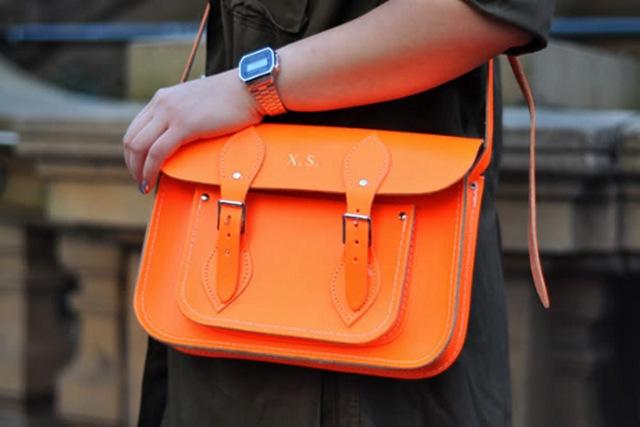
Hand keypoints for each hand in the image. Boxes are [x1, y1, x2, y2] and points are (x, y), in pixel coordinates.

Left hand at [123, 69, 263, 193]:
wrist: (249, 88)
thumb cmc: (233, 99)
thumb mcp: (198, 104)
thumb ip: (185, 117)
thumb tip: (183, 138)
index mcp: (163, 98)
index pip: (135, 128)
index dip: (132, 152)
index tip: (139, 167)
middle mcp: (162, 103)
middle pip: (132, 138)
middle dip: (132, 164)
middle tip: (139, 181)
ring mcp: (171, 113)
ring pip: (139, 147)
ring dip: (138, 170)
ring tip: (144, 185)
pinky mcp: (184, 126)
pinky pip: (157, 153)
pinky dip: (150, 171)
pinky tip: (151, 182)